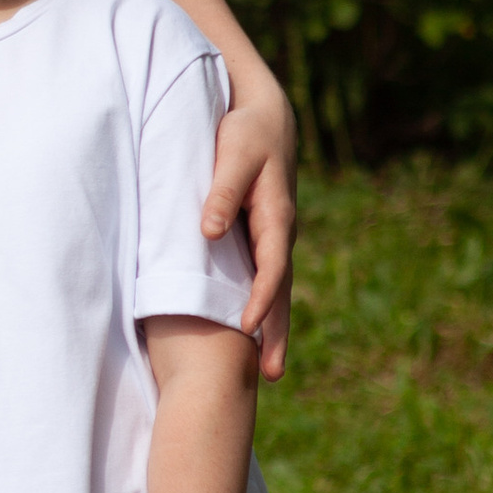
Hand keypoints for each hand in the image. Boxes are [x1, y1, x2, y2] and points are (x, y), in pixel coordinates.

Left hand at [203, 77, 297, 377]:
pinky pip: (266, 279)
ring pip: (277, 289)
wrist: (267, 116)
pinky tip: (254, 332)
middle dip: (277, 333)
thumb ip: (222, 191)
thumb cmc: (245, 131)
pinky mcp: (264, 237)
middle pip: (282, 291)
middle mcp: (281, 233)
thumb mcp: (233, 153)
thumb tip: (210, 231)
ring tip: (268, 368)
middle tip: (272, 376)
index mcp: (277, 215)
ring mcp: (275, 238)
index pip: (272, 267)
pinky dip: (264, 306)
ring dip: (274, 327)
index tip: (247, 327)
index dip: (261, 298)